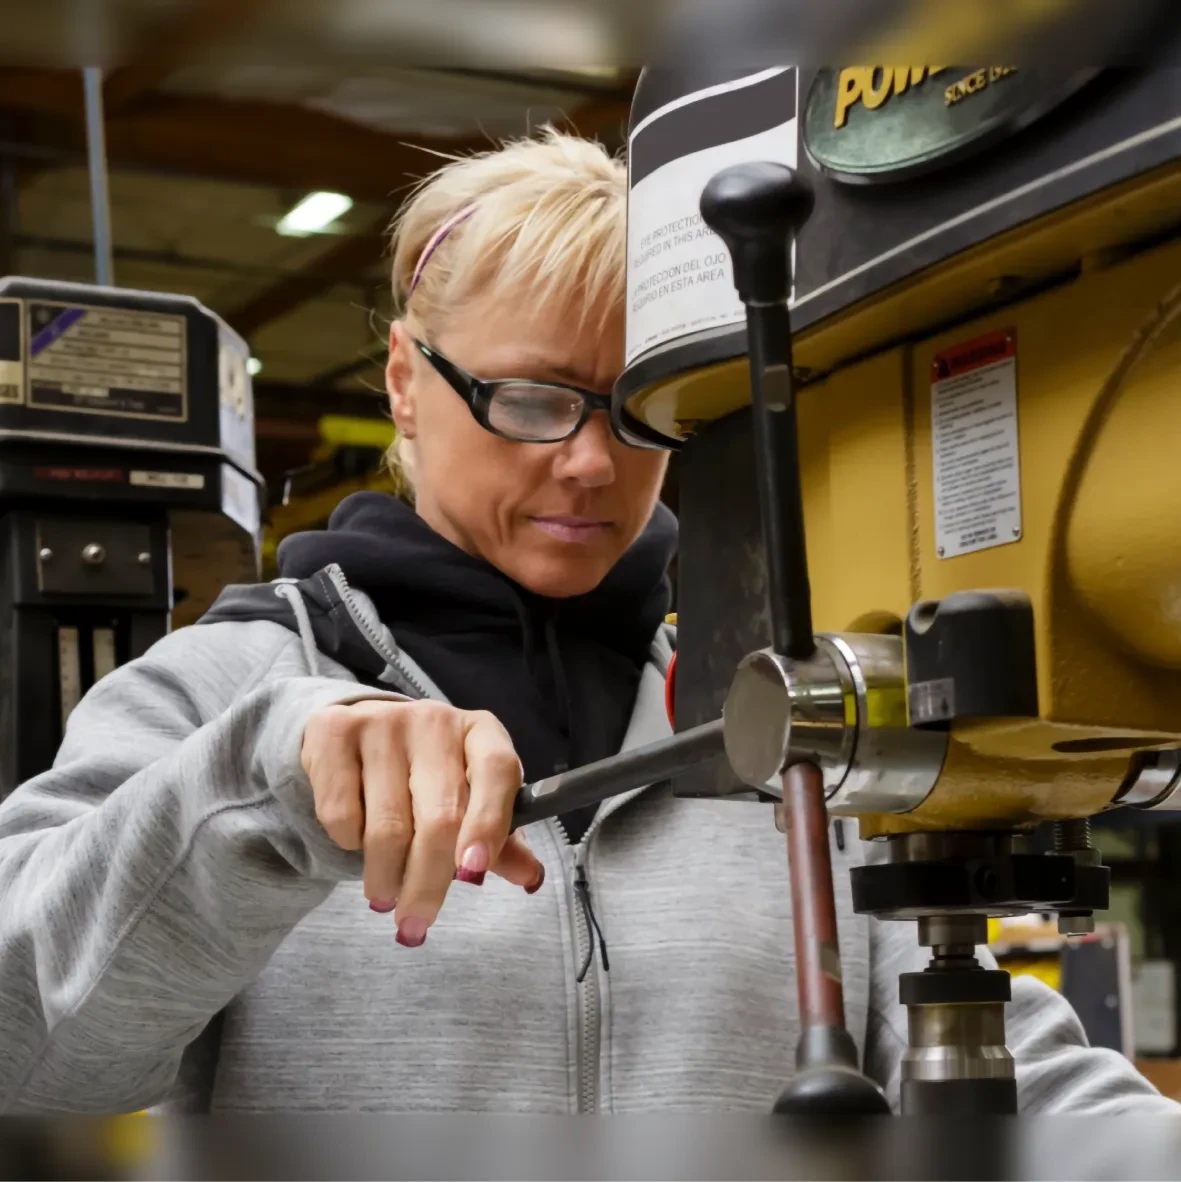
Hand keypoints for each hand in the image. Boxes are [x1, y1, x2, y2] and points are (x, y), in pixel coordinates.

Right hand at [301, 700, 543, 945]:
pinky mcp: (334, 732)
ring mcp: (383, 721)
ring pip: (387, 825)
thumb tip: (531, 879)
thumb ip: (500, 838)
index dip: (488, 823)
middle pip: (439, 815)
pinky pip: (341, 813)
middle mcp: (435, 719)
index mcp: (482, 732)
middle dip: (427, 882)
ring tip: (385, 897)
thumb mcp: (470, 797)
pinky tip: (356, 840)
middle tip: (415, 923)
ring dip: (385, 877)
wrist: (359, 733)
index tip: (473, 872)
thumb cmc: (428, 775)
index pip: (497, 771)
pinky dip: (349, 844)